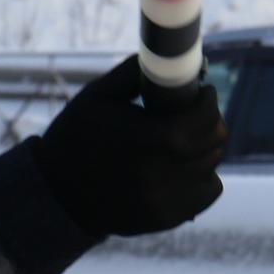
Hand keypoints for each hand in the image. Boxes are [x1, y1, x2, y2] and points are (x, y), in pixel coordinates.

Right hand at [34, 57, 226, 236]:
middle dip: (211, 121)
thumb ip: (134, 73)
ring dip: (204, 148)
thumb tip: (170, 56)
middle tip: (197, 112)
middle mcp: (159, 175)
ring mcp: (165, 201)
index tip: (204, 91)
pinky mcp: (168, 218)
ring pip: (212, 166)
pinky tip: (180, 166)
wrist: (59, 193)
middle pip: (214, 143)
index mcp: (145, 140)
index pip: (202, 119)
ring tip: (183, 138)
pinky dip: (202, 175)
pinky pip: (208, 191)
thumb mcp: (96, 96)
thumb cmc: (77, 137)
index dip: (209, 102)